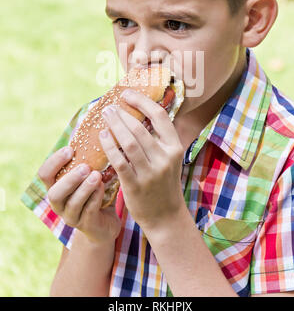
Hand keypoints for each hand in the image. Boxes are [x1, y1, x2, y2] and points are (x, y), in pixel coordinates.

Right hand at [38, 147, 120, 244]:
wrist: (105, 223)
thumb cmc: (95, 192)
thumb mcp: (88, 176)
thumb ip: (88, 160)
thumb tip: (97, 130)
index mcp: (56, 187)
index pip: (44, 174)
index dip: (54, 162)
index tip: (69, 149)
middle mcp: (59, 203)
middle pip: (54, 193)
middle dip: (69, 179)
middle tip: (85, 167)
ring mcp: (71, 216)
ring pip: (72, 203)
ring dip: (84, 188)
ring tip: (97, 176)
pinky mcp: (86, 226)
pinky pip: (88, 212)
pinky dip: (95, 198)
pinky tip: (104, 187)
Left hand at [98, 89, 185, 231]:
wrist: (165, 216)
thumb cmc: (163, 183)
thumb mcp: (169, 159)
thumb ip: (158, 140)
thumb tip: (138, 113)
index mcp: (175, 147)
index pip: (160, 116)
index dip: (142, 101)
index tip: (127, 94)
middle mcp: (165, 158)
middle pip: (140, 128)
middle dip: (122, 114)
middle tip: (109, 107)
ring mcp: (151, 172)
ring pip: (129, 142)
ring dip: (114, 126)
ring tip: (104, 117)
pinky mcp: (136, 185)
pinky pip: (120, 161)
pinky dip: (109, 146)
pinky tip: (102, 137)